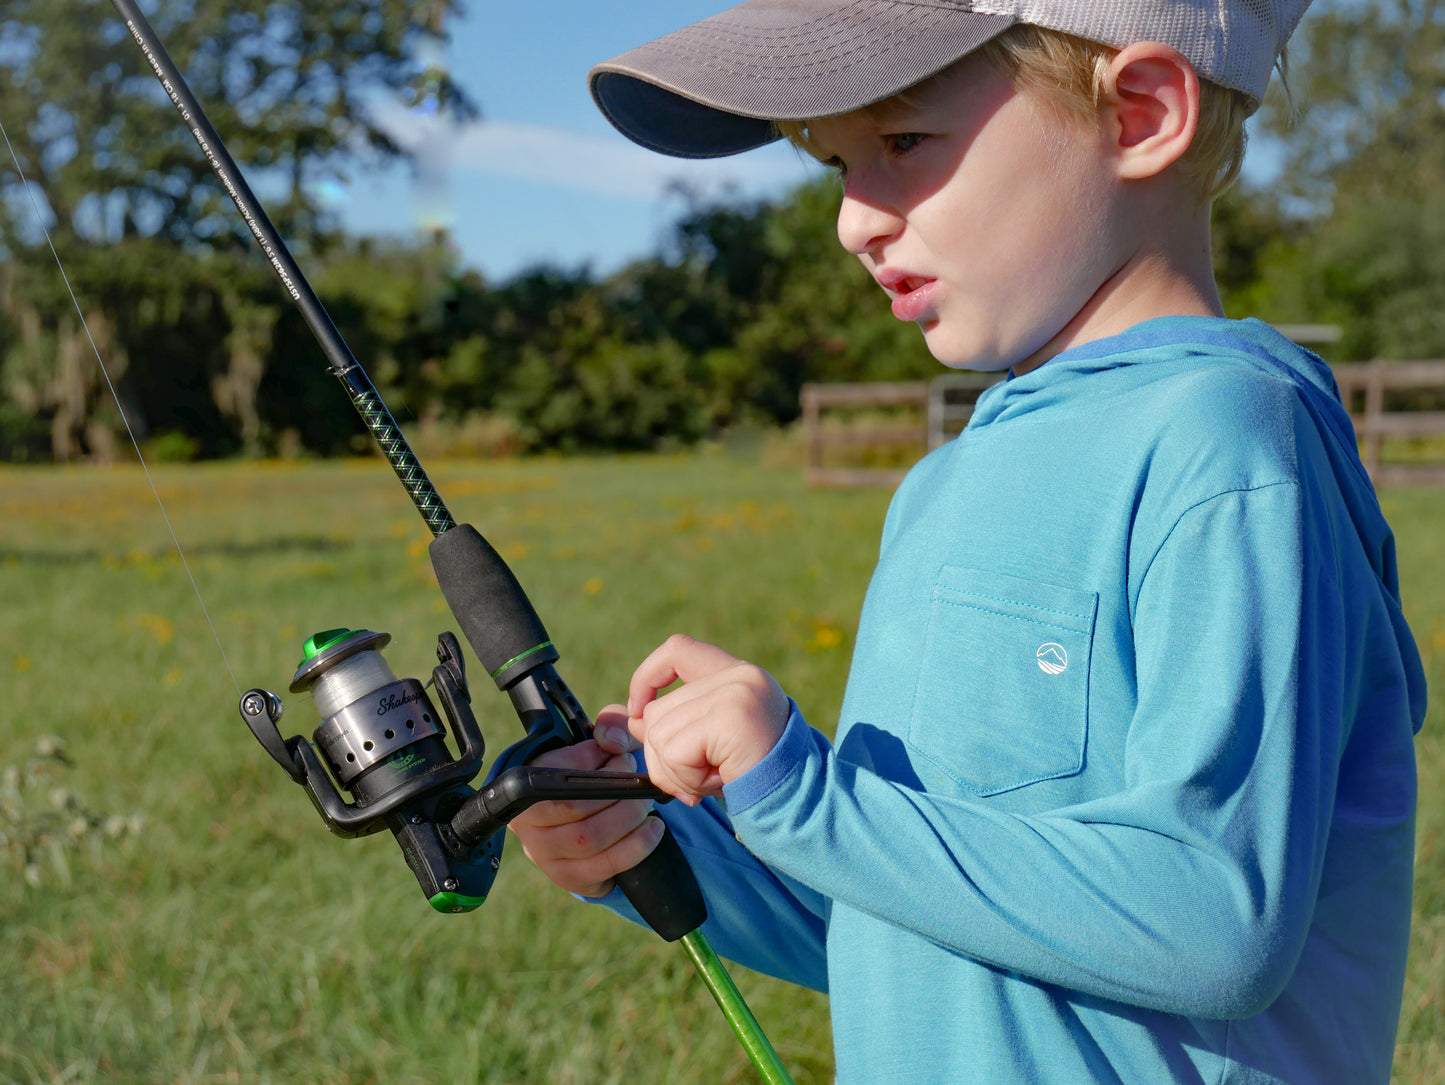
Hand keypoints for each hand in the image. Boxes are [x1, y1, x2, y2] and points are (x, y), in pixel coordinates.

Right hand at [506, 723, 664, 898]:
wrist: (597, 817)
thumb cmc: (596, 772)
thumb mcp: (605, 741)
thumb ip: (612, 725)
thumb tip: (611, 740)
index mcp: (526, 780)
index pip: (553, 771)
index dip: (591, 762)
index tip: (617, 755)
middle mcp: (526, 821)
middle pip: (571, 809)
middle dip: (615, 792)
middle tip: (637, 781)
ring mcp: (544, 854)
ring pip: (587, 840)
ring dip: (627, 819)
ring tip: (645, 805)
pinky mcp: (568, 877)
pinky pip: (602, 868)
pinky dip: (636, 848)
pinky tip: (652, 830)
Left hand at [622, 634, 788, 806]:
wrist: (800, 801)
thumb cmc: (752, 775)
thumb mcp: (707, 743)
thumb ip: (672, 724)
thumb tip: (628, 719)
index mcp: (736, 674)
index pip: (678, 649)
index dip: (647, 676)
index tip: (638, 710)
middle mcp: (739, 675)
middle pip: (658, 711)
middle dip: (665, 756)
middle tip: (703, 774)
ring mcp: (737, 693)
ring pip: (661, 734)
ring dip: (678, 772)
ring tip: (716, 776)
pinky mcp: (732, 719)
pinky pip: (675, 753)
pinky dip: (687, 778)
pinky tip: (719, 781)